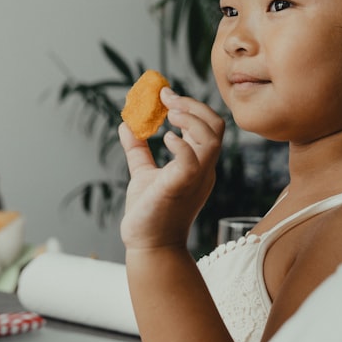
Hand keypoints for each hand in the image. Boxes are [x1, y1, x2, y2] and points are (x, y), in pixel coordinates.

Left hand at [119, 88, 223, 250]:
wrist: (147, 246)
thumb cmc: (149, 214)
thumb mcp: (143, 174)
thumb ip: (138, 150)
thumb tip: (125, 124)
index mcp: (198, 164)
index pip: (208, 126)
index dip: (189, 106)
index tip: (164, 95)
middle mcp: (203, 169)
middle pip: (216, 125)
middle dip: (192, 105)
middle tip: (166, 98)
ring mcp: (196, 178)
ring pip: (211, 138)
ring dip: (189, 118)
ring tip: (168, 114)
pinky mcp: (181, 187)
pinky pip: (191, 160)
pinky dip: (180, 143)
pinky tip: (164, 138)